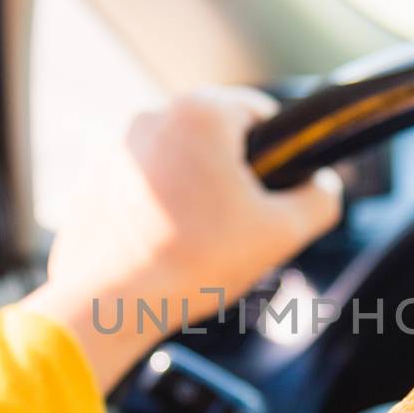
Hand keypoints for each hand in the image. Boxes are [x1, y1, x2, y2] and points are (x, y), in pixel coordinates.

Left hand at [25, 87, 341, 389]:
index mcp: (201, 114)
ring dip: (190, 186)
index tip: (270, 192)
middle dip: (229, 172)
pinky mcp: (90, 175)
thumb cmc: (197, 262)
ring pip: (174, 157)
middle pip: (213, 135)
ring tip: (194, 237)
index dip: (277, 153)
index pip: (259, 112)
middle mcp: (151, 115)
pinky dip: (154, 203)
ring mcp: (113, 145)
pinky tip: (161, 241)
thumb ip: (319, 198)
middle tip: (234, 224)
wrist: (114, 301)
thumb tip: (323, 185)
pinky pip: (138, 180)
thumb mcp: (282, 233)